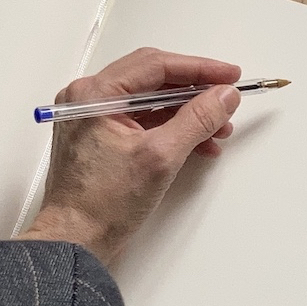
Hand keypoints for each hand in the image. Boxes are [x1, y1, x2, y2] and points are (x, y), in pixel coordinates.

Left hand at [16, 48, 242, 264]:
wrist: (76, 240)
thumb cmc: (102, 203)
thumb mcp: (161, 156)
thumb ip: (197, 119)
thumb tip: (224, 96)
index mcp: (94, 94)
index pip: (155, 65)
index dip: (199, 68)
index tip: (230, 75)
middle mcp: (89, 100)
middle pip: (154, 80)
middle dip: (195, 90)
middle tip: (226, 97)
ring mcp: (95, 119)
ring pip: (152, 101)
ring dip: (188, 112)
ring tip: (218, 128)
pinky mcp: (103, 138)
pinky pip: (145, 121)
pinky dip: (173, 128)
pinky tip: (198, 143)